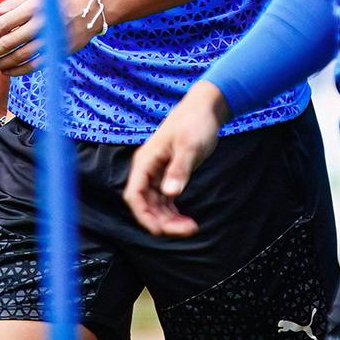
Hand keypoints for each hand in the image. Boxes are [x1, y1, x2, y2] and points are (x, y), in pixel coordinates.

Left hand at [0, 0, 104, 74]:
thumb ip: (10, 5)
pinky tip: (7, 71)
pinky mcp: (58, 51)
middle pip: (10, 41)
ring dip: (2, 63)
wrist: (88, 9)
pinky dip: (19, 70)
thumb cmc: (55, 0)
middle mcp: (41, 23)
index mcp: (32, 7)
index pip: (4, 23)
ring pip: (21, 56)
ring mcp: (51, 38)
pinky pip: (35, 65)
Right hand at [123, 81, 227, 237]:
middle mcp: (147, 170)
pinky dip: (173, 213)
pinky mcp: (169, 175)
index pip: (134, 195)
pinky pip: (165, 201)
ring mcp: (157, 174)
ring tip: (191, 227)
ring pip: (155, 206)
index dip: (144, 216)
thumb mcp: (189, 146)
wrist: (205, 109)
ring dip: (169, 220)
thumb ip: (179, 170)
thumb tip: (169, 194)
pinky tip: (187, 221)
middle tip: (187, 229)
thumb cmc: (196, 123)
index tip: (161, 230)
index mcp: (146, 162)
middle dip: (162, 221)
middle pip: (145, 205)